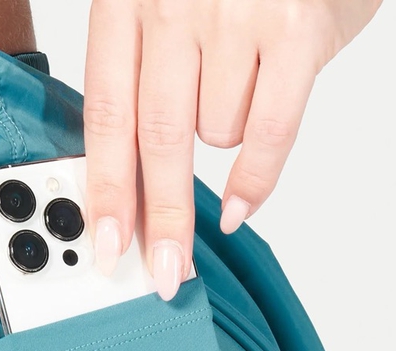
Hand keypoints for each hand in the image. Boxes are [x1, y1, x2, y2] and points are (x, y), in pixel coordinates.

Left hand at [82, 0, 382, 299]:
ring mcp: (236, 13)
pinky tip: (242, 207)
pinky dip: (255, 176)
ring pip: (213, 131)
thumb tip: (126, 186)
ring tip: (238, 88)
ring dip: (221, 141)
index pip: (107, 116)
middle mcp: (174, 3)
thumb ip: (140, 80)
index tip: (106, 246)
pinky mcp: (295, 25)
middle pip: (156, 138)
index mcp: (125, 2)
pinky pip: (267, 129)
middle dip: (160, 218)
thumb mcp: (162, 8)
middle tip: (162, 272)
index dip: (107, 190)